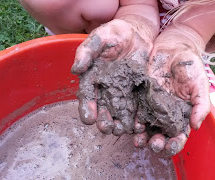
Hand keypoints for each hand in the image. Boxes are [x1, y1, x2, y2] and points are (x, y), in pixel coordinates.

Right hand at [71, 17, 156, 133]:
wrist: (138, 33)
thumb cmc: (115, 33)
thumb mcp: (100, 38)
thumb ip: (87, 51)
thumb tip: (75, 69)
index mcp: (93, 76)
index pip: (88, 95)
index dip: (87, 108)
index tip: (88, 119)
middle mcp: (106, 87)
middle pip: (103, 107)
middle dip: (103, 120)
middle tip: (106, 129)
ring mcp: (122, 90)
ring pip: (119, 110)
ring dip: (119, 122)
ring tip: (121, 131)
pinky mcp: (137, 91)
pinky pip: (136, 105)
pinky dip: (136, 116)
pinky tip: (138, 125)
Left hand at [133, 26, 210, 155]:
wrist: (173, 47)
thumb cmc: (190, 66)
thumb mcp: (200, 84)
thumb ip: (201, 105)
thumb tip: (195, 126)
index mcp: (182, 114)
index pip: (179, 134)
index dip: (175, 144)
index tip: (170, 148)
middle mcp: (167, 114)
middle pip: (161, 134)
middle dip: (157, 143)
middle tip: (154, 145)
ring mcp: (152, 106)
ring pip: (147, 127)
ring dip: (143, 136)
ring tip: (138, 141)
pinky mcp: (141, 96)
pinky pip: (135, 111)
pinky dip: (133, 120)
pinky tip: (131, 125)